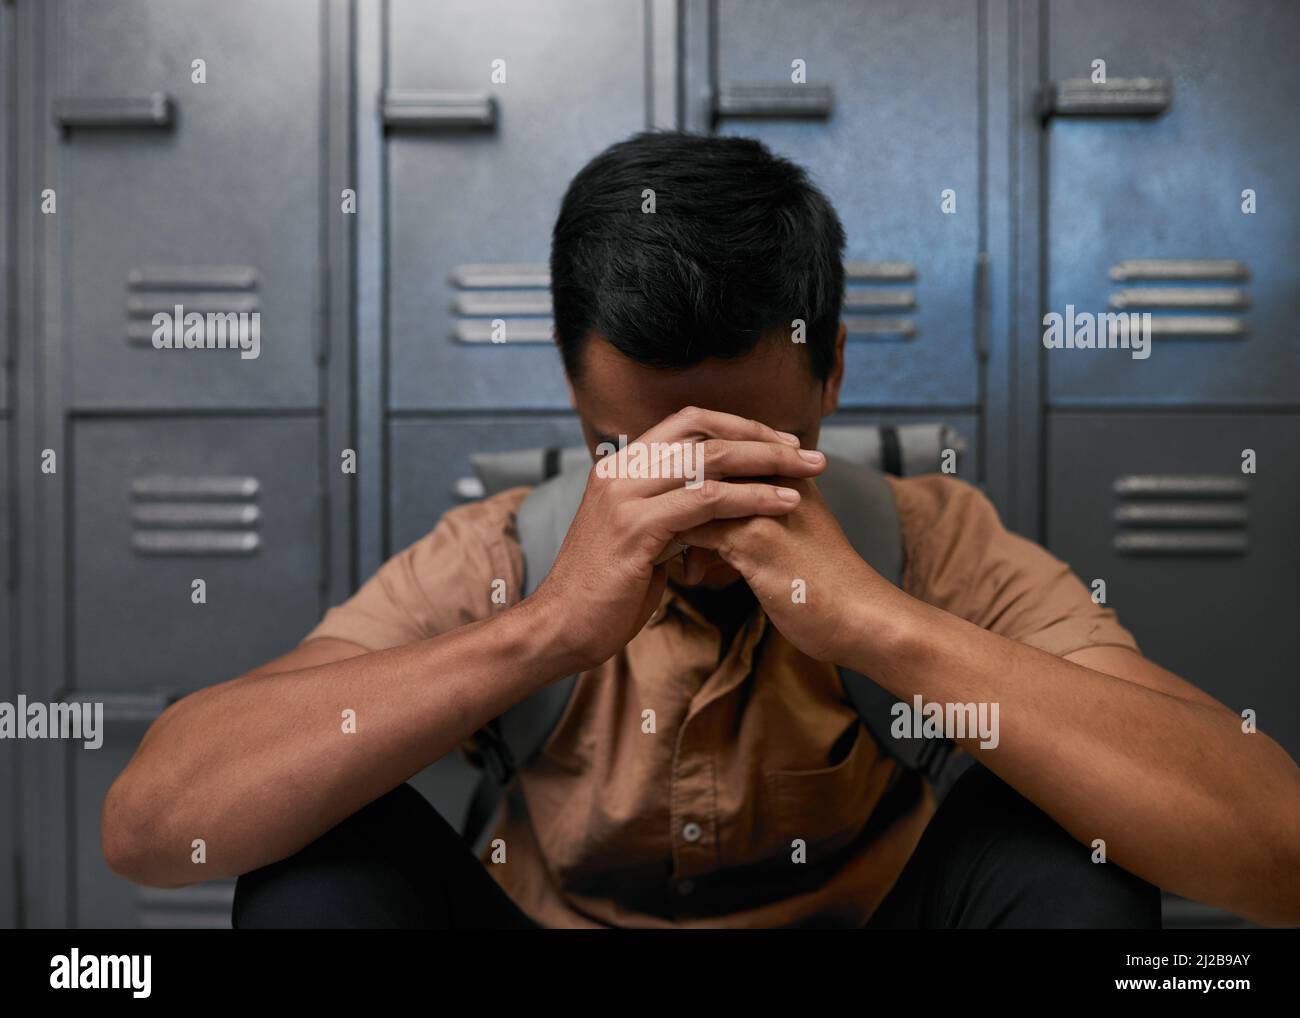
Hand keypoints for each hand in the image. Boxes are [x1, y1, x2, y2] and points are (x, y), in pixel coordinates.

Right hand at [528, 407, 827, 671]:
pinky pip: (707, 502)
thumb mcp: (640, 536)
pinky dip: (751, 498)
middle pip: (704, 434)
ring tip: (810, 473)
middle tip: (808, 453)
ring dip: (768, 464)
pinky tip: (783, 504)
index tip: (780, 442)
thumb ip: (669, 510)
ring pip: (710, 462)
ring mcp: (625, 496)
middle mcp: (620, 470)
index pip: (687, 422)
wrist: (562, 627)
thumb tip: (710, 501)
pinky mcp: (636, 528)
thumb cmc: (606, 590)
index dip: (738, 426)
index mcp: (621, 466)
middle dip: (763, 440)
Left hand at [674, 474, 898, 662]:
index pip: (717, 450)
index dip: (692, 482)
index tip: (681, 514)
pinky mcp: (754, 539)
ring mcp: (763, 505)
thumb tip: (723, 514)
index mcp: (786, 469)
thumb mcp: (796, 530)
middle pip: (699, 467)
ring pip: (691, 496)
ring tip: (676, 557)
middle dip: (676, 501)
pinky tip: (689, 575)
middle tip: (667, 531)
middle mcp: (773, 477)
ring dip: (674, 526)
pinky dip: (680, 551)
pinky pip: (694, 531)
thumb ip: (766, 510)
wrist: (862, 617)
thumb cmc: (827, 581)